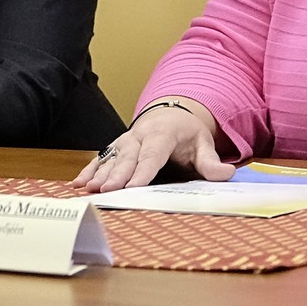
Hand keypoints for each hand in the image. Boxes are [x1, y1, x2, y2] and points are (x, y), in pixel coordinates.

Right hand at [73, 100, 232, 192]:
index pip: (153, 154)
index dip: (143, 171)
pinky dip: (89, 170)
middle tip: (107, 191)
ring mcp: (125, 141)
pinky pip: (101, 158)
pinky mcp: (115, 147)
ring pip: (111, 158)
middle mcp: (140, 136)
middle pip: (128, 157)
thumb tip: (227, 173)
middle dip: (117, 175)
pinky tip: (79, 184)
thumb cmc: (188, 133)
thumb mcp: (204, 143)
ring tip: (89, 189)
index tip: (133, 187)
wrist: (172, 114)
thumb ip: (211, 161)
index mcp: (163, 133)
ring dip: (99, 174)